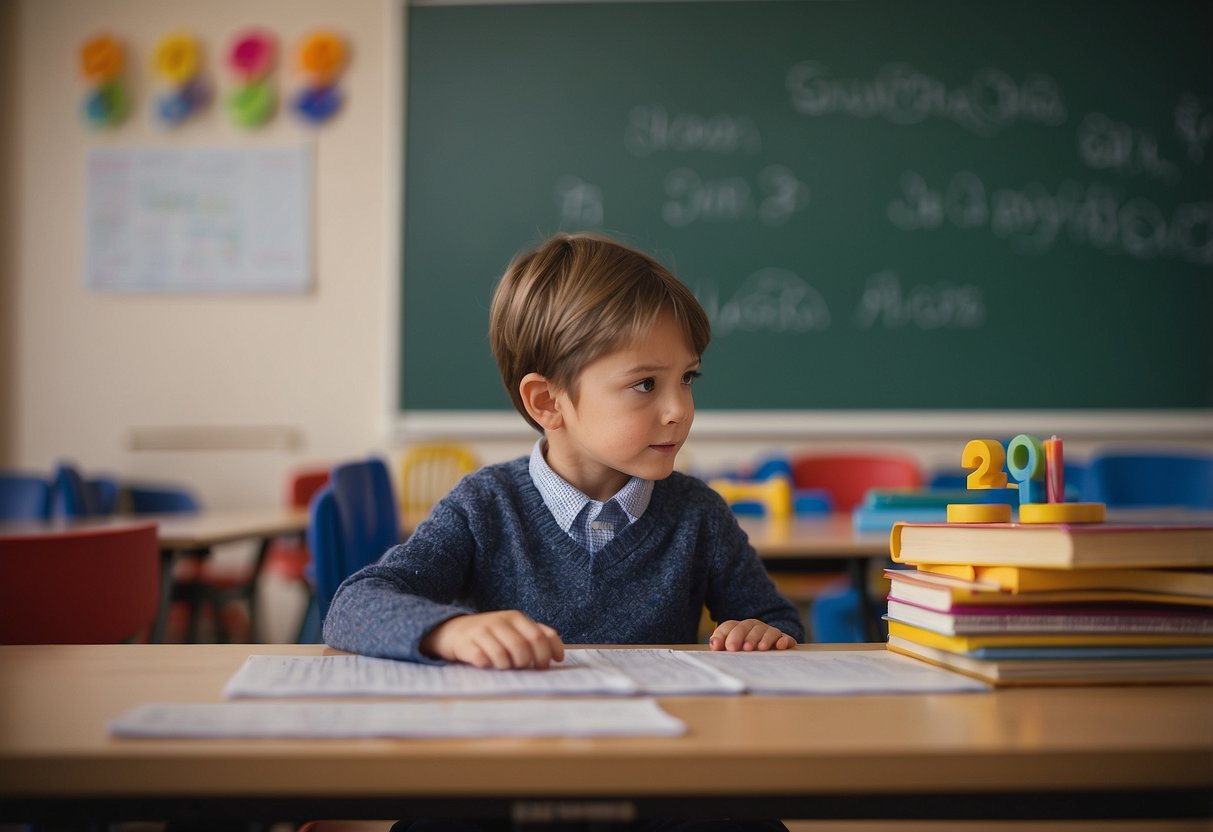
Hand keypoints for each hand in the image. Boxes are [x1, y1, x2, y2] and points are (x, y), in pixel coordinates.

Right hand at [420, 610, 564, 668]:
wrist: (452, 630)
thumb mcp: (514, 629)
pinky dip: (488, 667)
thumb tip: (558, 655)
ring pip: (503, 656)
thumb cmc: (490, 634)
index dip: (546, 654)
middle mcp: (500, 621)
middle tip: (523, 669)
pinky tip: (486, 666)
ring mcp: (481, 631)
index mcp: (516, 617)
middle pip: (522, 648)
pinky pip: (482, 660)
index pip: (540, 636)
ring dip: (507, 667)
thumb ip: (536, 636)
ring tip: (504, 667)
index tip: (546, 666)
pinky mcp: (465, 643)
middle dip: (526, 663)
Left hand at [709, 619, 796, 651]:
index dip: (726, 635)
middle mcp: (754, 627)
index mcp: (738, 627)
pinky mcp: (783, 639)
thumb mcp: (730, 646)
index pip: (729, 626)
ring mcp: (769, 632)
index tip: (726, 647)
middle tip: (742, 648)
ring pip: (766, 631)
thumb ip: (720, 643)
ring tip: (760, 648)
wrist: (769, 645)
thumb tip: (714, 644)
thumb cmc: (744, 648)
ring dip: (763, 638)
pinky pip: (784, 637)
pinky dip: (783, 640)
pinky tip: (780, 646)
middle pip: (747, 627)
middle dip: (744, 637)